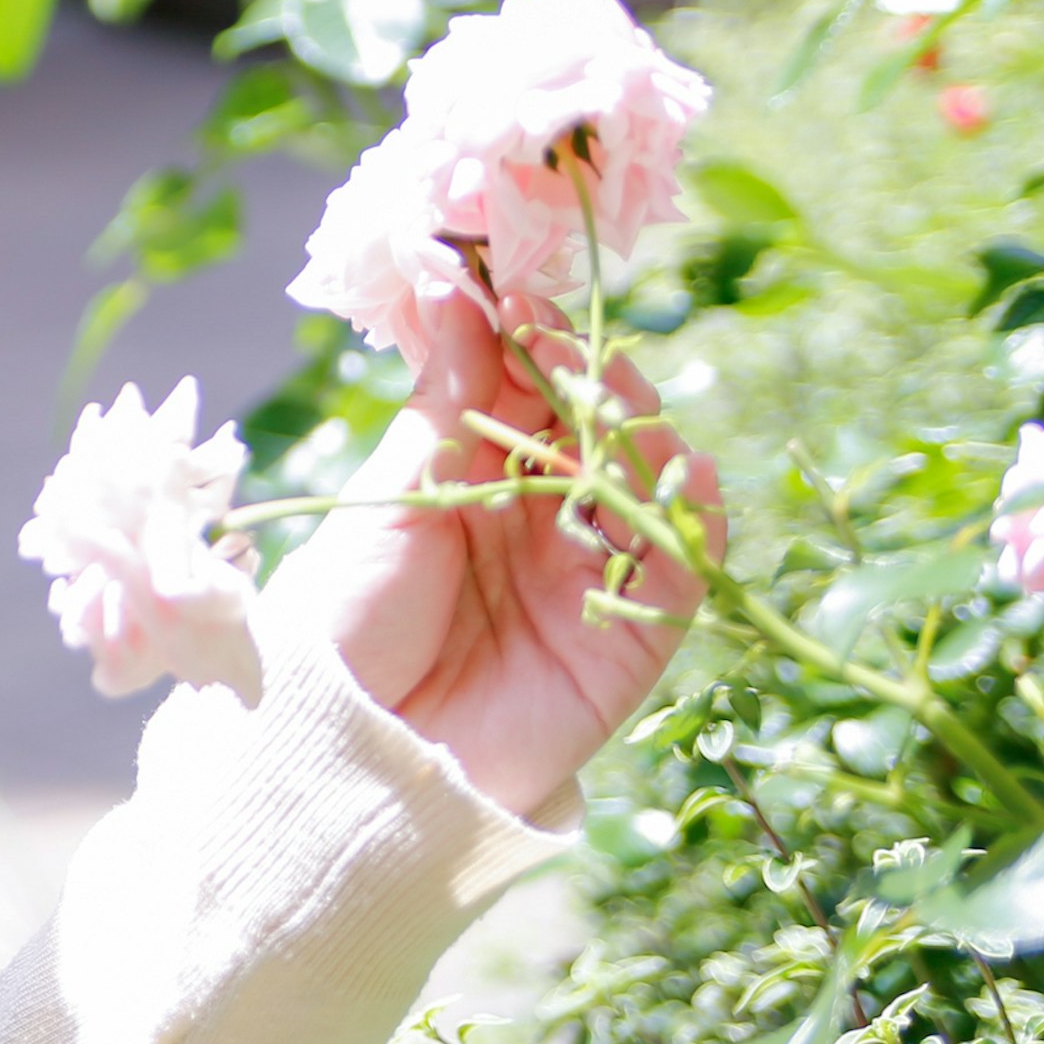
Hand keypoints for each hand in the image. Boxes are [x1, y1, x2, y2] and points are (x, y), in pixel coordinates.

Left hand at [264, 291, 720, 821]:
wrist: (355, 748)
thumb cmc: (348, 618)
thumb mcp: (393, 500)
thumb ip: (443, 406)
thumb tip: (456, 294)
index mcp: (475, 480)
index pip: (525, 393)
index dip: (532, 343)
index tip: (521, 294)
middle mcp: (539, 521)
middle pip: (593, 435)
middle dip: (591, 385)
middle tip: (570, 346)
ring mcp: (586, 578)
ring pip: (645, 491)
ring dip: (642, 441)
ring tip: (618, 402)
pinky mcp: (626, 643)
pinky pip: (680, 576)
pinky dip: (695, 525)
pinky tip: (691, 477)